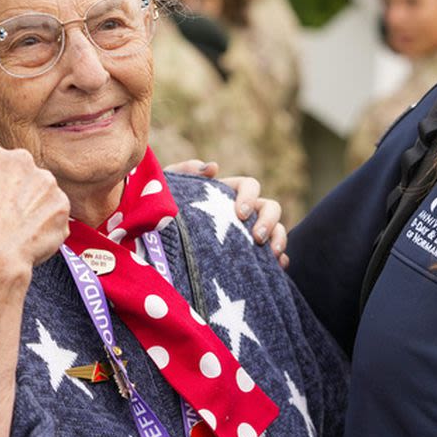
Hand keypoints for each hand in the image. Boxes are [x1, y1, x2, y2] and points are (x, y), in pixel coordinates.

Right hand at [0, 144, 69, 274]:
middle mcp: (21, 160)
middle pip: (21, 173)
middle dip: (16, 191)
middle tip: (5, 216)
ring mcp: (45, 182)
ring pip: (41, 192)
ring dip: (34, 207)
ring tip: (18, 230)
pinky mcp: (62, 205)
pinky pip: (55, 213)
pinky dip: (47, 224)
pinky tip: (31, 238)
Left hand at [164, 159, 288, 266]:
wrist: (156, 251)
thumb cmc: (161, 217)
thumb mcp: (166, 193)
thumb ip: (182, 172)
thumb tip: (214, 168)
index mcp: (226, 194)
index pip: (249, 185)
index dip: (249, 196)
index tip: (240, 213)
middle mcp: (243, 214)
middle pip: (271, 207)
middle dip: (269, 221)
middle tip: (256, 238)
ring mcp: (249, 237)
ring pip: (278, 231)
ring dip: (280, 239)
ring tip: (271, 255)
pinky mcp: (252, 260)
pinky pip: (275, 260)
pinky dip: (280, 262)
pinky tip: (276, 268)